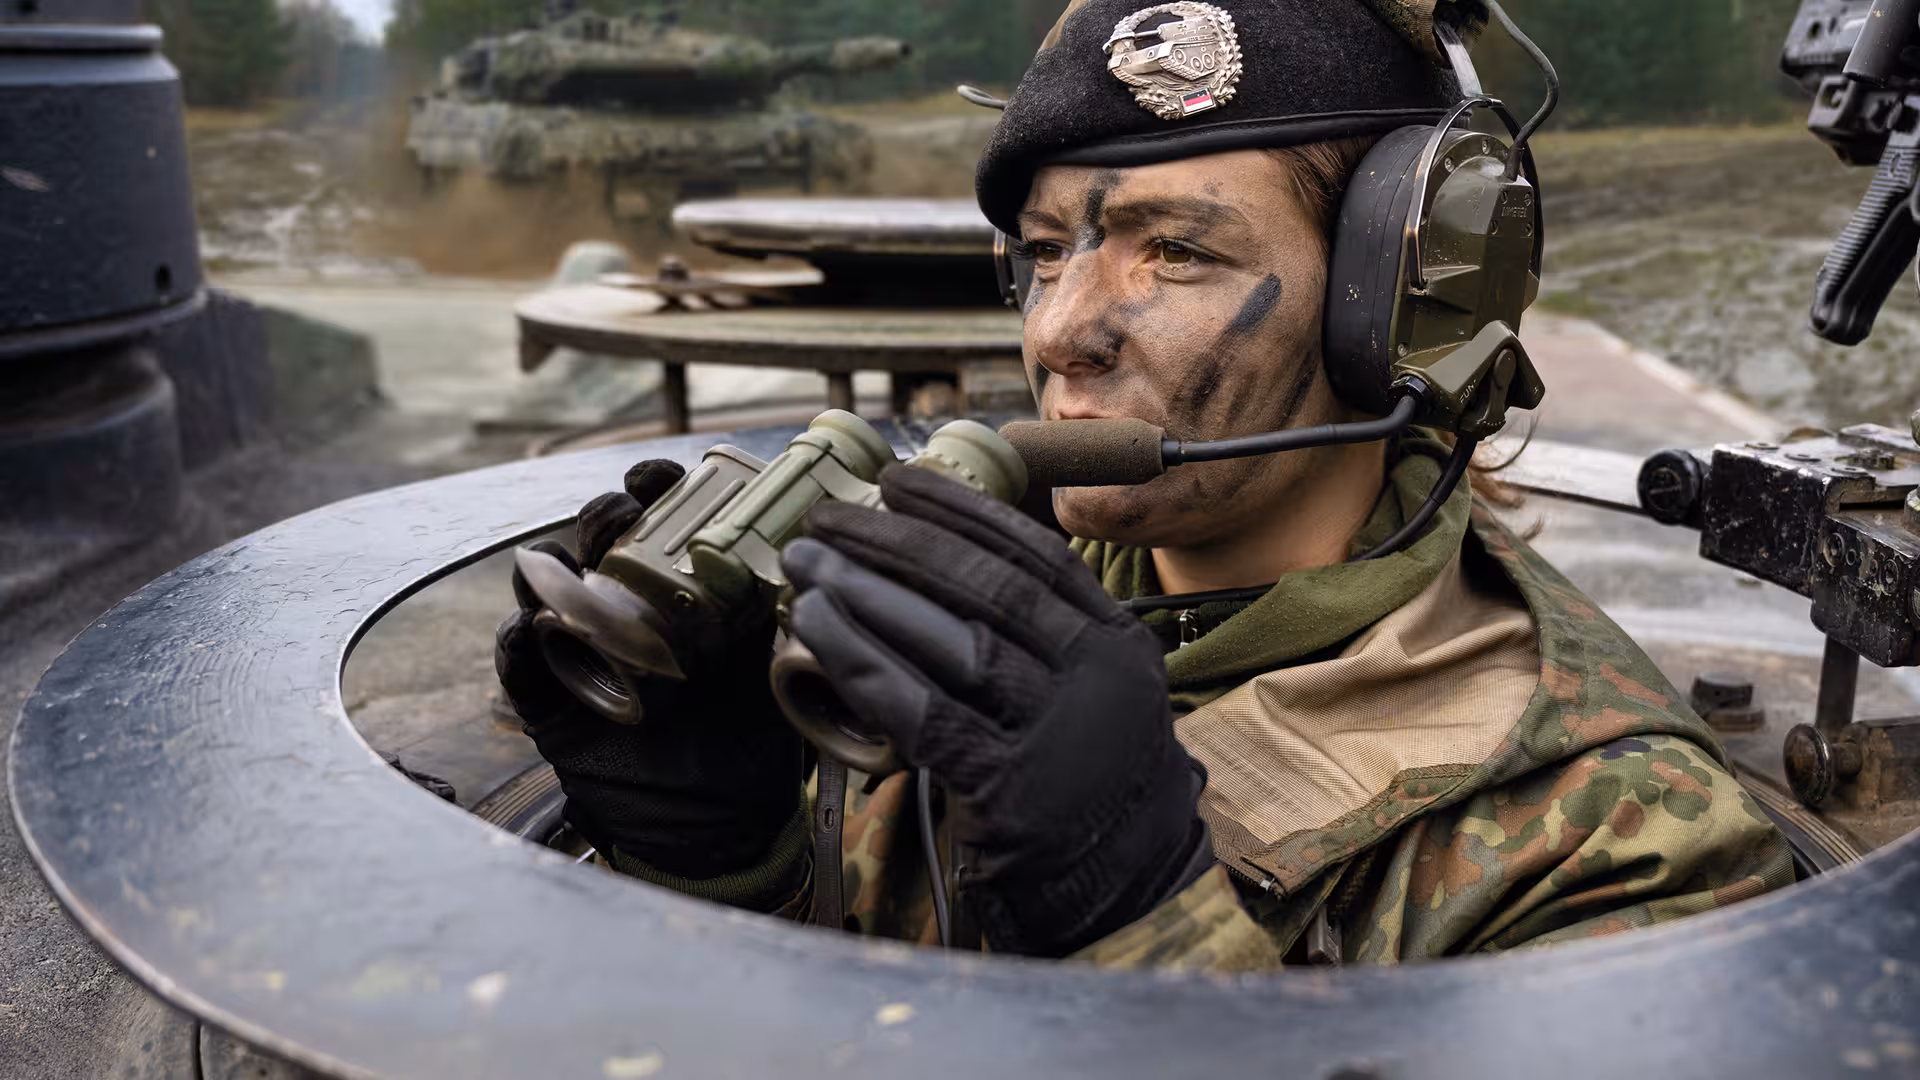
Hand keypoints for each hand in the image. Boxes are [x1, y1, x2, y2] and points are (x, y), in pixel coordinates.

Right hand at [496, 460, 802, 879]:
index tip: (659, 475)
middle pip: (594, 542)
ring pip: (545, 591)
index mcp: (677, 593)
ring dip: (549, 568)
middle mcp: (623, 613)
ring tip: (566, 562)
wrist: (717, 829)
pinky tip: (530, 630)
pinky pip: (519, 666)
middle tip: (621, 512)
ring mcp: (580, 656)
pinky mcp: (551, 706)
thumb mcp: (771, 671)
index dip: (651, 488)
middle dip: (600, 516)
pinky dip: (517, 644)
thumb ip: (776, 620)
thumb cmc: (748, 742)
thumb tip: (807, 561)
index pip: (655, 519)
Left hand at [781, 465, 1212, 956]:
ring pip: (957, 644)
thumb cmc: (1086, 785)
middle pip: (989, 588)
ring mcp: (1060, 736)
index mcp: (1116, 643)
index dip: (963, 511)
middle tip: (829, 518)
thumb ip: (1039, 635)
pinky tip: (820, 632)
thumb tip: (930, 561)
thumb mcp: (1090, 694)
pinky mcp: (1013, 793)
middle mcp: (1097, 679)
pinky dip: (867, 665)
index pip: (1035, 554)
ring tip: (809, 565)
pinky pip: (926, 714)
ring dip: (872, 596)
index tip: (899, 480)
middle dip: (898, 544)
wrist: (1127, 892)